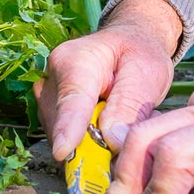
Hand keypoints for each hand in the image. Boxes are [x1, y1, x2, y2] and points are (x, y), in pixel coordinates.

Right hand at [33, 0, 181, 159]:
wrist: (129, 41)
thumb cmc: (138, 53)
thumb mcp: (146, 73)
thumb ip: (129, 106)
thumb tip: (113, 141)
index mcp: (74, 62)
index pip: (70, 102)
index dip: (68, 130)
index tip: (63, 152)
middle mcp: (52, 79)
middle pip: (63, 127)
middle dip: (94, 143)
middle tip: (130, 132)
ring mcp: (47, 98)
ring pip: (63, 137)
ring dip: (93, 143)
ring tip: (123, 122)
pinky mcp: (51, 113)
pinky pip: (66, 139)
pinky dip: (88, 142)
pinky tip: (109, 126)